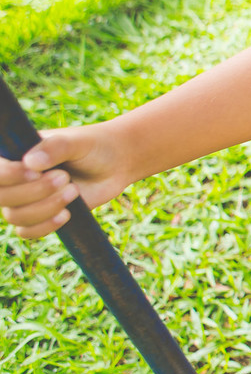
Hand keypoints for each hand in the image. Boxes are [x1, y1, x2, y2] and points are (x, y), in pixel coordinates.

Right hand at [0, 125, 128, 237]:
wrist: (116, 163)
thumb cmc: (93, 146)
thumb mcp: (77, 141)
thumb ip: (55, 147)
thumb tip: (29, 163)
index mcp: (15, 154)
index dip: (8, 175)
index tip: (35, 172)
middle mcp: (14, 178)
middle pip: (1, 196)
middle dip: (34, 191)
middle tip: (65, 177)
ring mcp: (25, 198)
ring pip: (15, 216)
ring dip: (46, 207)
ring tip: (74, 190)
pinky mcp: (40, 215)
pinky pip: (26, 231)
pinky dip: (45, 226)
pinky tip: (68, 214)